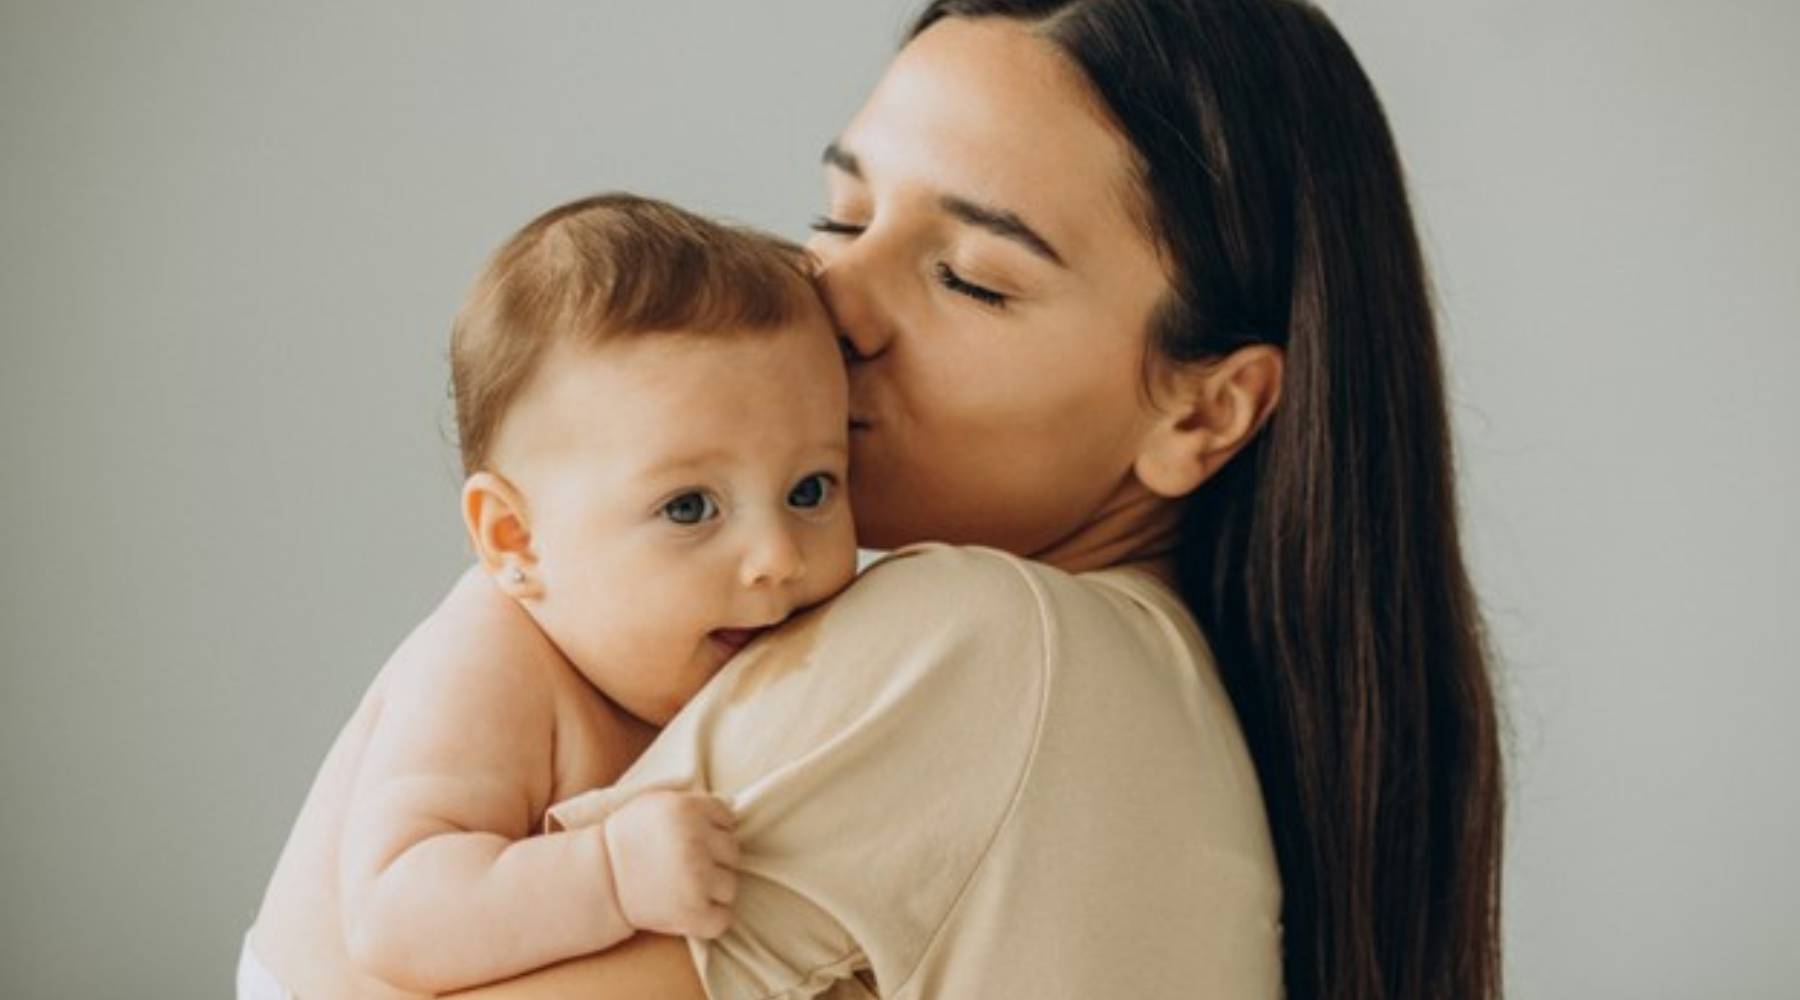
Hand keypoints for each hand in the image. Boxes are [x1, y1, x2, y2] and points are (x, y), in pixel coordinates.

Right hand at [602, 790, 738, 938]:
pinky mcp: (693, 912)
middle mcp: (697, 841)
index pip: (728, 819)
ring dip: (712, 890)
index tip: (690, 841)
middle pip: (732, 853)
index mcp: (689, 809)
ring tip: (682, 888)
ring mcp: (697, 878)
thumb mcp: (657, 803)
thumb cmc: (627, 838)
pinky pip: (723, 919)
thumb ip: (694, 803)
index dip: (711, 831)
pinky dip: (709, 920)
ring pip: (730, 886)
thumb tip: (735, 810)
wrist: (597, 877)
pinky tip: (688, 911)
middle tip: (683, 867)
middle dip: (713, 860)